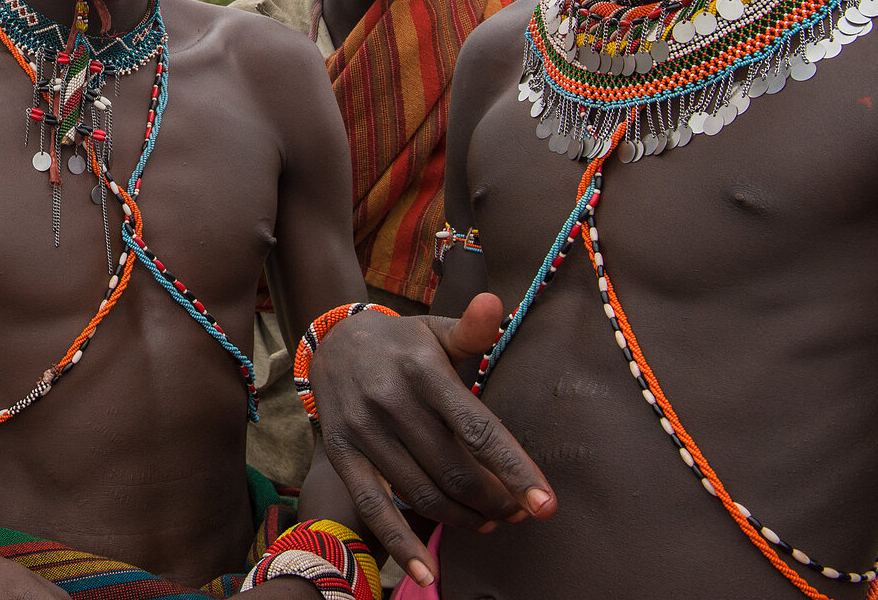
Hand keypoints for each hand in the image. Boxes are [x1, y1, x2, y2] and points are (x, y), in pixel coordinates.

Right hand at [308, 292, 556, 588]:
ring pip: (423, 492)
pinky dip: (402, 546)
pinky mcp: (342, 453)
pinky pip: (375, 507)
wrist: (331, 341)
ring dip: (463, 517)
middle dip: (495, 500)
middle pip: (456, 470)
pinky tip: (429, 575)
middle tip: (517, 512)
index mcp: (423, 369)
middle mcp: (391, 400)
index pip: (478, 429)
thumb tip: (494, 304)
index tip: (546, 505)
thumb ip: (471, 330)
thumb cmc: (402, 343)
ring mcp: (364, 429)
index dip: (515, 470)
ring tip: (487, 520)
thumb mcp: (437, 331)